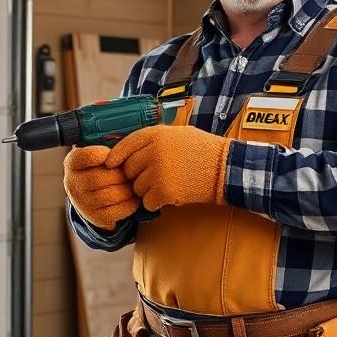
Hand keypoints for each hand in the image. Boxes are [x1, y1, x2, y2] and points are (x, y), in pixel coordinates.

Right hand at [64, 145, 140, 229]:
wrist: (93, 198)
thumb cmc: (100, 169)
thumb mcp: (96, 154)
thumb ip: (105, 143)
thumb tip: (127, 132)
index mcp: (72, 164)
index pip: (81, 157)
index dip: (97, 154)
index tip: (108, 154)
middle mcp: (73, 184)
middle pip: (101, 177)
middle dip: (120, 173)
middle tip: (130, 170)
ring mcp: (84, 203)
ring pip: (113, 194)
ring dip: (128, 188)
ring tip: (133, 183)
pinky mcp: (97, 217)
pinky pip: (120, 209)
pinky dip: (132, 202)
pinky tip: (132, 196)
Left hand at [105, 125, 231, 209]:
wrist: (225, 168)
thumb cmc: (202, 150)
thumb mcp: (177, 133)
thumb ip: (153, 138)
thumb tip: (128, 148)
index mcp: (155, 134)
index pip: (124, 146)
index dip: (116, 157)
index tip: (111, 165)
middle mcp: (153, 151)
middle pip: (128, 170)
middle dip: (137, 176)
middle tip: (155, 177)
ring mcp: (158, 172)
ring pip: (137, 188)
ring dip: (147, 191)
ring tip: (168, 183)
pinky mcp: (164, 191)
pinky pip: (147, 202)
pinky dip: (156, 203)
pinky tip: (170, 195)